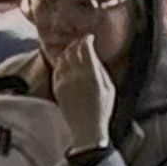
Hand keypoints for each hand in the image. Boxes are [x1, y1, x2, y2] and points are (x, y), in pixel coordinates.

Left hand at [50, 33, 114, 151]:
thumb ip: (101, 69)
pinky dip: (61, 62)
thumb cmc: (102, 108)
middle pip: (72, 51)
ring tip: (74, 51)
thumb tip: (93, 55)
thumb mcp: (109, 87)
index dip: (86, 40)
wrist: (86, 127)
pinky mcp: (56, 87)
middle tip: (81, 42)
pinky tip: (67, 63)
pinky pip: (57, 68)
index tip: (89, 38)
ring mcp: (64, 81)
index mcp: (92, 75)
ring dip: (67, 51)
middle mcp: (76, 76)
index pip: (85, 49)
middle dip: (76, 43)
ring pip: (62, 58)